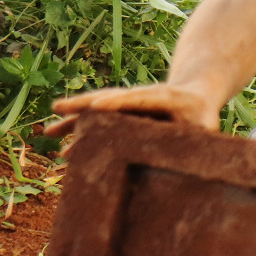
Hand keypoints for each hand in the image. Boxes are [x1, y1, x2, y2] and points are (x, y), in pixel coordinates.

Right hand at [46, 83, 220, 136]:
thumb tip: (192, 160)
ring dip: (73, 121)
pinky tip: (65, 152)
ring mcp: (126, 105)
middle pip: (106, 99)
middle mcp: (138, 98)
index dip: (117, 102)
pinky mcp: (120, 115)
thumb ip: (200, 137)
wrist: (194, 94)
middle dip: (82, 105)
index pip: (137, 98)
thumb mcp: (207, 125)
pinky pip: (97, 123)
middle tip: (57, 108)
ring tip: (49, 132)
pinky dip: (81, 134)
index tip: (97, 106)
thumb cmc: (202, 113)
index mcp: (162, 97)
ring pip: (95, 110)